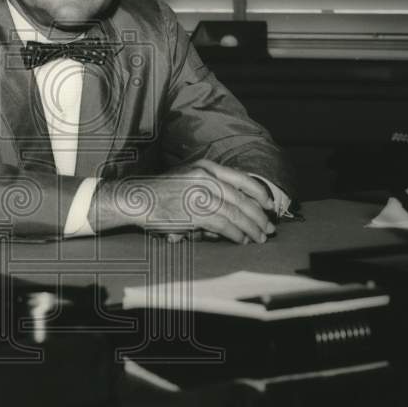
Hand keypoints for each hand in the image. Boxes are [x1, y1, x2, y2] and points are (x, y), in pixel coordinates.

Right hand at [90, 158, 276, 243]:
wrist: (138, 198)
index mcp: (206, 166)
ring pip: (235, 213)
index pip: (241, 179)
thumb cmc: (162, 191)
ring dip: (250, 228)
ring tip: (258, 237)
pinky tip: (241, 240)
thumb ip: (210, 184)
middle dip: (258, 215)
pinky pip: (223, 225)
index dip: (259, 193)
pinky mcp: (194, 212)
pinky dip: (236, 234)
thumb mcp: (188, 176)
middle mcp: (205, 177)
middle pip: (241, 198)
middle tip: (268, 227)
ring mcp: (200, 194)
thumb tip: (235, 204)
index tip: (269, 204)